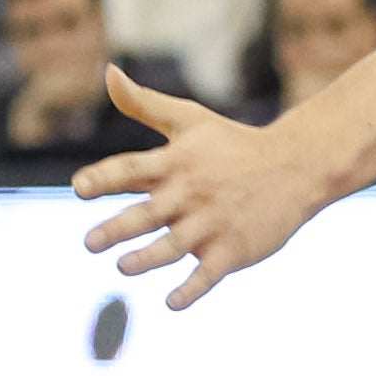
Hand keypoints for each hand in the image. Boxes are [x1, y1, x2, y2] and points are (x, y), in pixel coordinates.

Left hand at [73, 66, 336, 309]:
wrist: (295, 167)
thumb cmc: (232, 143)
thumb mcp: (189, 119)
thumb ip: (143, 103)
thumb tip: (108, 72)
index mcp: (177, 162)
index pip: (132, 169)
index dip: (104, 178)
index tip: (79, 188)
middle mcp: (192, 193)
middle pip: (148, 214)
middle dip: (116, 229)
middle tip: (89, 243)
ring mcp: (214, 223)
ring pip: (174, 246)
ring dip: (146, 259)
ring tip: (122, 267)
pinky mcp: (234, 249)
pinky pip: (208, 274)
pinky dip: (191, 290)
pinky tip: (171, 303)